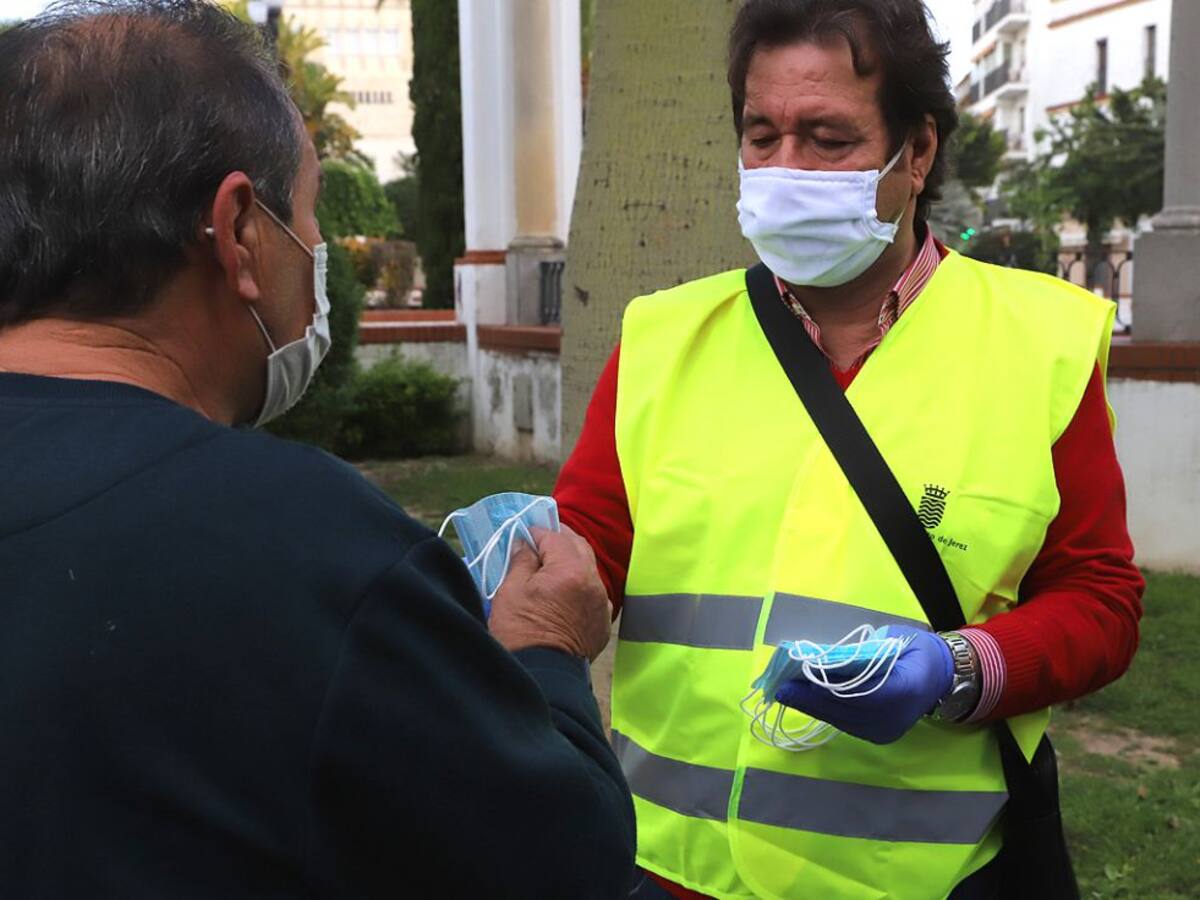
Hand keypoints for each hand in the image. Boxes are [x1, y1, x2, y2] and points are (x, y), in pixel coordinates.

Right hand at [489, 525, 612, 660]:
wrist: (543, 676)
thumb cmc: (521, 633)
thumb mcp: (511, 591)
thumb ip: (521, 561)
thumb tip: (526, 545)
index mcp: (570, 571)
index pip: (556, 537)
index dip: (538, 533)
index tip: (524, 535)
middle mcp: (593, 583)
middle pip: (578, 546)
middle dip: (558, 540)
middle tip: (539, 542)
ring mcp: (601, 603)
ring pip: (588, 569)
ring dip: (571, 561)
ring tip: (549, 567)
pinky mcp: (602, 622)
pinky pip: (593, 592)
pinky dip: (579, 585)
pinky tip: (563, 591)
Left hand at [774, 627, 953, 744]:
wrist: (941, 675)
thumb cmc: (916, 650)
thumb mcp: (893, 639)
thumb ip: (862, 652)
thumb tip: (823, 658)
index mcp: (906, 689)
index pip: (859, 692)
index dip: (827, 686)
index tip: (800, 676)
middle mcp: (895, 718)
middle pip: (845, 710)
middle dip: (809, 698)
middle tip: (781, 687)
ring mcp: (886, 731)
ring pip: (841, 720)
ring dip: (811, 706)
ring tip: (786, 692)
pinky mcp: (878, 736)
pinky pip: (845, 724)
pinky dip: (824, 711)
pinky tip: (804, 700)